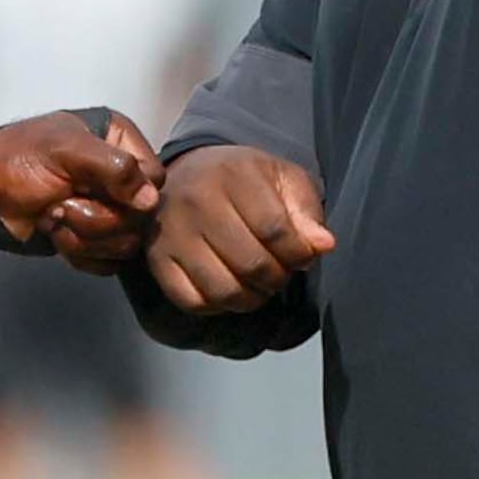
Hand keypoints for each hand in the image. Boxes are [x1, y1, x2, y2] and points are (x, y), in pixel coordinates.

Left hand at [0, 110, 163, 265]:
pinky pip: (108, 263)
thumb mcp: (64, 150)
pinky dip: (79, 254)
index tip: (91, 187)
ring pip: (126, 243)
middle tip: (59, 204)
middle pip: (141, 217)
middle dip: (96, 218)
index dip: (129, 193)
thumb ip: (112, 166)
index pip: (154, 179)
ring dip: (84, 236)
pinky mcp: (93, 239)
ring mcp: (107, 209)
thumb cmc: (16, 160)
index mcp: (119, 142)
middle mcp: (120, 177)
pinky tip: (54, 234)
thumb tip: (148, 199)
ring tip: (52, 217)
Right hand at [143, 146, 335, 313]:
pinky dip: (218, 306)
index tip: (303, 256)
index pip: (276, 231)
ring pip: (224, 289)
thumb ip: (306, 211)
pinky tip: (228, 289)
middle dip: (278, 277)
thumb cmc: (244, 179)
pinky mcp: (156, 259)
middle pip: (252, 263)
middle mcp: (195, 202)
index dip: (300, 254)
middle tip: (280, 270)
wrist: (190, 171)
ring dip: (252, 297)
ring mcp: (171, 233)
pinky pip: (193, 302)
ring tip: (258, 284)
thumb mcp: (282, 179)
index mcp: (232, 175)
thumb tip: (322, 245)